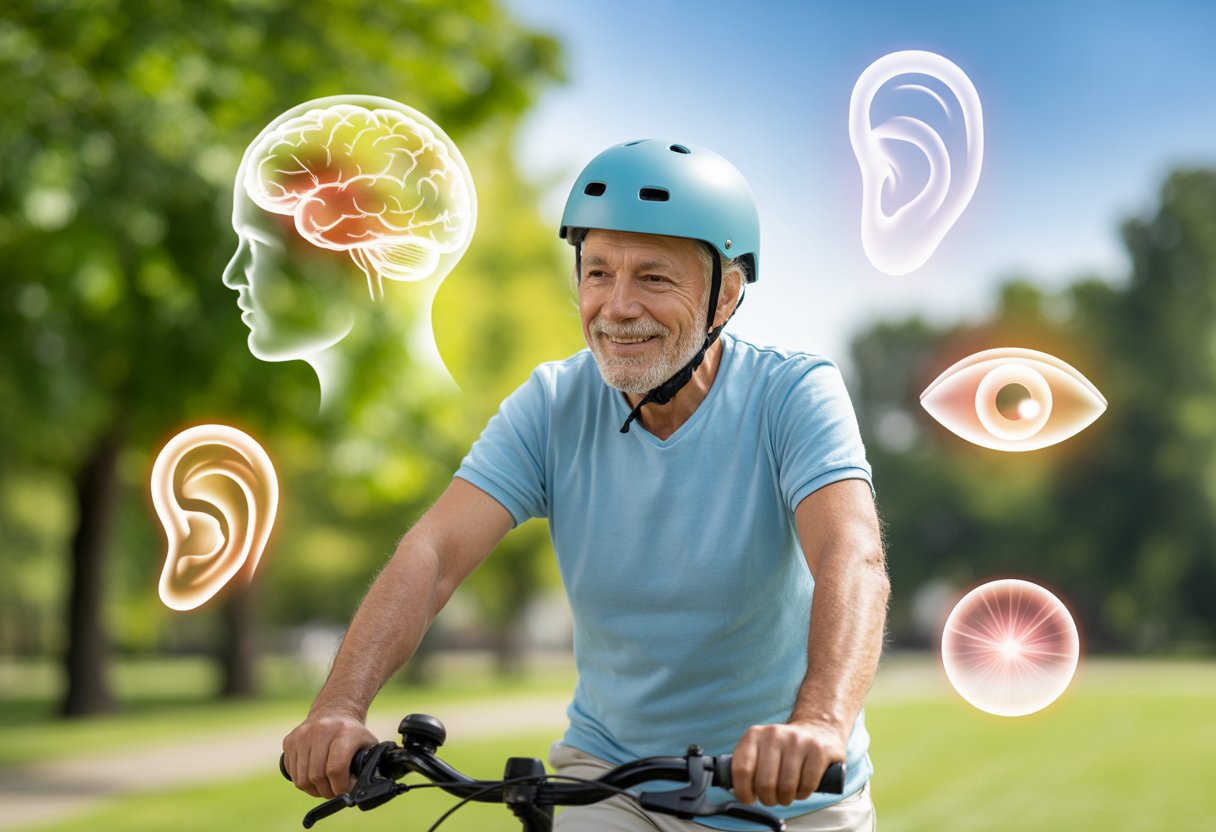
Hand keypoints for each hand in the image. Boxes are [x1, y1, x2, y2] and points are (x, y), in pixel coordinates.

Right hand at [282, 710, 377, 798]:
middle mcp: (321, 730)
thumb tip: (362, 787)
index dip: (340, 787)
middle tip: (335, 791)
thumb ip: (368, 764)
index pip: (336, 769)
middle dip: (327, 791)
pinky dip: (302, 781)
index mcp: (343, 731)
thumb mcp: (368, 743)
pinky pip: (292, 773)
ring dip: (313, 790)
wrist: (334, 710)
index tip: (346, 790)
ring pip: (302, 779)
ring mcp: (302, 735)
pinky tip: (313, 776)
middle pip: (317, 776)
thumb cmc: (352, 732)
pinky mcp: (289, 741)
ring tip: (324, 786)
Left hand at [729, 721, 845, 805]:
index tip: (749, 799)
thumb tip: (736, 790)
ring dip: (786, 799)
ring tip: (786, 794)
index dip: (743, 792)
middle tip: (772, 798)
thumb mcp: (758, 749)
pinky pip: (807, 785)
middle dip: (768, 799)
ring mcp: (797, 741)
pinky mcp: (818, 750)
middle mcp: (774, 734)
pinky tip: (801, 788)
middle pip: (764, 783)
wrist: (816, 730)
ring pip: (786, 787)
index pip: (741, 769)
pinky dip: (803, 794)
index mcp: (754, 735)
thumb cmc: (782, 749)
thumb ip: (745, 766)